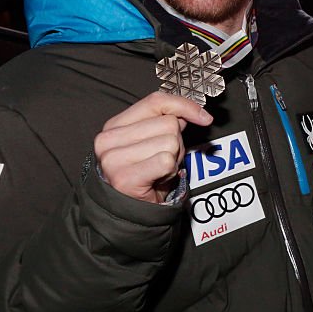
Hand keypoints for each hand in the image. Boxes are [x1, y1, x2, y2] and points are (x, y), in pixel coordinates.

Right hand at [94, 92, 212, 202]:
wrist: (129, 210)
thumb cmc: (144, 173)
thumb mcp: (153, 140)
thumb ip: (167, 120)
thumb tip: (195, 112)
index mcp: (114, 125)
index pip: (156, 101)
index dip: (184, 106)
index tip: (204, 117)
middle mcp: (108, 139)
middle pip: (168, 123)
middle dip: (176, 141)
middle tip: (161, 158)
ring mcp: (113, 159)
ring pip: (170, 142)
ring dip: (173, 158)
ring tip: (158, 169)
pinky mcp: (124, 177)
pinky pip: (166, 161)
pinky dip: (170, 170)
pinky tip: (158, 178)